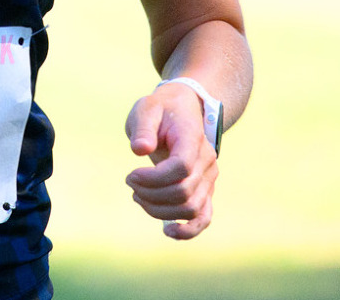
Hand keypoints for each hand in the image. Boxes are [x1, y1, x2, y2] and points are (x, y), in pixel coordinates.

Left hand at [123, 81, 218, 238]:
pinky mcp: (205, 191)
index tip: (131, 174)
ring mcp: (209, 179)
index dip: (153, 178)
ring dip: (159, 210)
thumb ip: (143, 127)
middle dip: (150, 194)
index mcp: (193, 139)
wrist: (182, 111)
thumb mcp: (147, 108)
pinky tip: (167, 231)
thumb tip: (140, 149)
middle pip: (183, 192)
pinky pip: (204, 217)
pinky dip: (188, 230)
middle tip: (130, 181)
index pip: (181, 168)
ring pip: (190, 208)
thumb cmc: (161, 110)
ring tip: (138, 196)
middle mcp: (207, 162)